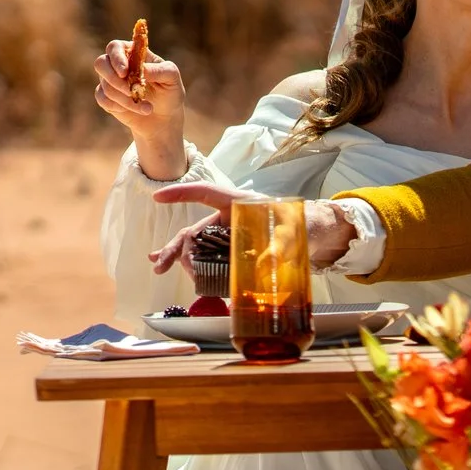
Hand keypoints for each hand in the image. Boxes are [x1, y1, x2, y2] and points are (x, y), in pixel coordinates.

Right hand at [93, 36, 186, 178]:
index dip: (117, 55)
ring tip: (144, 106)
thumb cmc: (171, 97)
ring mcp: (110, 84)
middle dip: (115, 79)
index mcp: (134, 55)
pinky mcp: (107, 101)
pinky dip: (118, 108)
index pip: (115, 46)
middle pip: (101, 63)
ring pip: (102, 85)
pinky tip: (137, 113)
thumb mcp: (175, 82)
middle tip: (131, 88)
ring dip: (123, 98)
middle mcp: (119, 67)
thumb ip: (163, 70)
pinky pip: (102, 100)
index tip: (125, 69)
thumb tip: (145, 69)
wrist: (164, 123)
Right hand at [147, 181, 360, 272]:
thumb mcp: (292, 235)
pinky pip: (210, 257)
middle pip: (194, 229)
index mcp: (238, 203)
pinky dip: (196, 265)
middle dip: (174, 246)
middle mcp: (229, 217)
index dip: (180, 194)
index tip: (158, 197)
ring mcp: (228, 234)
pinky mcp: (232, 248)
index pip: (204, 193)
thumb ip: (279, 248)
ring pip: (197, 244)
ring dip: (179, 256)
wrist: (312, 235)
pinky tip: (188, 276)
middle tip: (159, 263)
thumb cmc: (301, 225)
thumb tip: (265, 265)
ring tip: (162, 268)